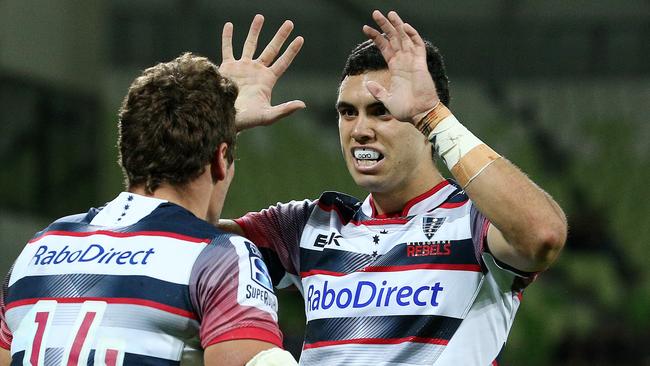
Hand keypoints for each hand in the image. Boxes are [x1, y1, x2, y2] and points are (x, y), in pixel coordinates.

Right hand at [220, 14, 304, 130]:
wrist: (225, 118)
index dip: (292, 50)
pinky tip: (229, 25)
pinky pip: (227, 49)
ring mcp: (242, 67)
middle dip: (280, 36)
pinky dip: (227, 37)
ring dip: (255, 31)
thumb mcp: (268, 116)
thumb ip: (285, 110)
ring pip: (250, 44)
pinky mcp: (227, 67)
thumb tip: (303, 105)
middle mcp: (256, 71)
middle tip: (289, 22)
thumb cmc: (247, 120)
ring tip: (260, 16)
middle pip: (271, 49)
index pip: (283, 62)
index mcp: (267, 80)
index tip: (300, 38)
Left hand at [362, 10, 438, 123]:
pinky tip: (405, 26)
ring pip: (405, 38)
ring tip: (389, 13)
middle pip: (393, 38)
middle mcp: (404, 62)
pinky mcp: (420, 64)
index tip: (365, 28)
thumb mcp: (387, 99)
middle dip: (384, 25)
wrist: (419, 114)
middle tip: (375, 13)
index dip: (376, 37)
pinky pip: (417, 46)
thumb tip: (368, 83)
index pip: (385, 47)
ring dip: (397, 25)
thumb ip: (378, 91)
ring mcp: (412, 61)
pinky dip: (412, 35)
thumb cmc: (406, 109)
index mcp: (396, 68)